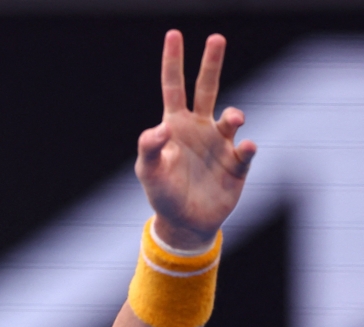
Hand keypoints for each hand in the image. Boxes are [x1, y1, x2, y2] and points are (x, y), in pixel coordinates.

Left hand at [135, 30, 256, 249]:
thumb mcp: (149, 172)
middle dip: (211, 63)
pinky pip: (246, 150)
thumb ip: (150, 149)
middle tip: (216, 38)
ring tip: (234, 118)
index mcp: (175, 125)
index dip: (173, 61)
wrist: (185, 223)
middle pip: (207, 88)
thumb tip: (160, 129)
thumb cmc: (163, 193)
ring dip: (234, 115)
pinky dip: (247, 147)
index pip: (174, 87)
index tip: (174, 34)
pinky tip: (245, 147)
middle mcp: (199, 128)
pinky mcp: (237, 164)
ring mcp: (220, 144)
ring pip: (231, 117)